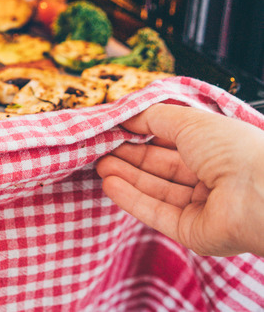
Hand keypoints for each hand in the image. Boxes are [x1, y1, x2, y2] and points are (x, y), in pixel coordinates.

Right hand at [96, 103, 263, 256]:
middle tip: (100, 150)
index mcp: (217, 149)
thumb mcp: (188, 121)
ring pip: (156, 191)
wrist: (259, 194)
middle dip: (129, 158)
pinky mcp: (191, 231)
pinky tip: (109, 184)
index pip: (173, 143)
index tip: (116, 131)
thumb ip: (153, 117)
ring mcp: (202, 207)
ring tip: (99, 166)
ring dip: (126, 177)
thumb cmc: (234, 150)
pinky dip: (131, 199)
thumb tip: (127, 116)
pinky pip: (156, 213)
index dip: (143, 136)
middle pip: (161, 168)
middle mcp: (212, 178)